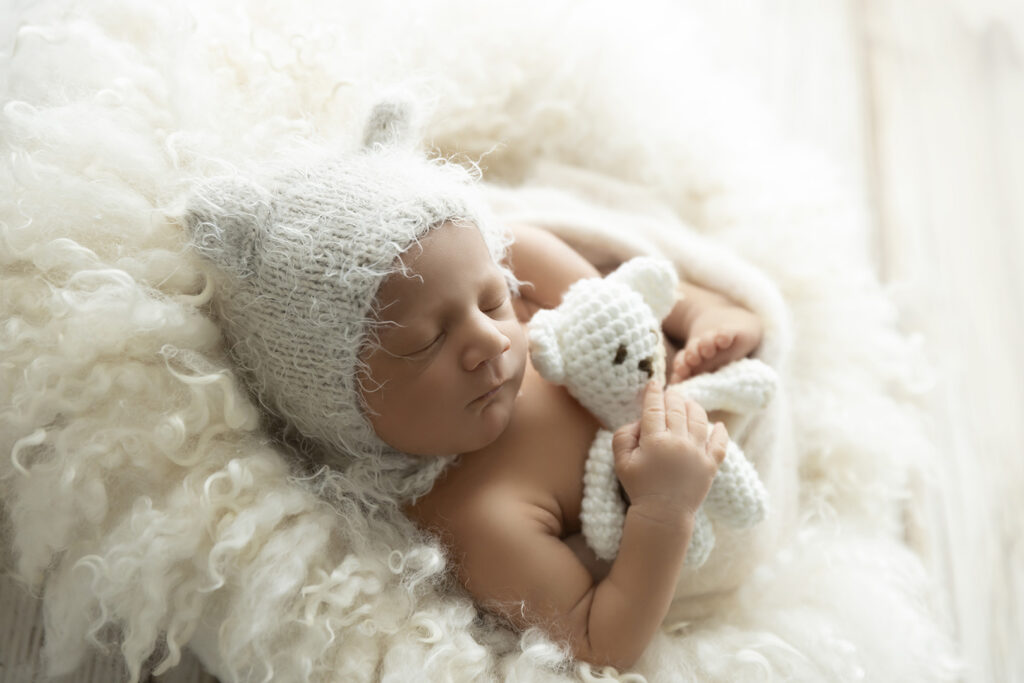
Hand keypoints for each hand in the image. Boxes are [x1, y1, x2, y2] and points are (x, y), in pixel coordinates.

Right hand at [612, 380, 727, 520]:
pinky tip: (717, 424)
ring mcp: (697, 453)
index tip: (654, 384)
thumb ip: (623, 435)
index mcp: (655, 440)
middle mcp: (679, 442)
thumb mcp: (620, 461)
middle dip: (672, 397)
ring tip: (688, 403)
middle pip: (677, 408)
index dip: (653, 392)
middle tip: (670, 393)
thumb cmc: (639, 487)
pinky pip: (720, 442)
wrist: (663, 515)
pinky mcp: (711, 465)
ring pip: (699, 419)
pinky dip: (720, 430)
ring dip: (693, 406)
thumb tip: (640, 421)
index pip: (654, 407)